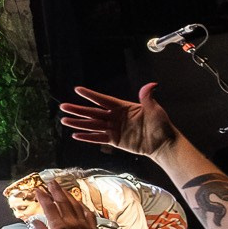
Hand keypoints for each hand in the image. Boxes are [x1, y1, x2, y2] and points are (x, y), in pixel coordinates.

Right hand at [31, 178, 108, 228]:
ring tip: (62, 188)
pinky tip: (78, 202)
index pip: (49, 207)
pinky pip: (87, 211)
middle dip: (55, 190)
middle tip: (50, 182)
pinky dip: (81, 204)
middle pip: (63, 201)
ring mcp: (83, 223)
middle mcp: (71, 222)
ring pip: (75, 204)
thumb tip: (34, 221)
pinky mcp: (92, 227)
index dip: (43, 197)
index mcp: (59, 227)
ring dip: (67, 194)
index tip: (37, 190)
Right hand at [59, 82, 180, 157]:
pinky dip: (87, 137)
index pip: (103, 100)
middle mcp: (115, 117)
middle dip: (78, 110)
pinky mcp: (114, 141)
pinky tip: (76, 135)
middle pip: (93, 113)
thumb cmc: (160, 124)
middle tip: (64, 106)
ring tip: (64, 120)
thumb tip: (151, 85)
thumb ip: (148, 98)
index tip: (78, 90)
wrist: (163, 143)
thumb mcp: (155, 110)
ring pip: (92, 125)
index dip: (91, 95)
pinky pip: (98, 138)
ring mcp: (114, 129)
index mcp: (123, 107)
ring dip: (78, 123)